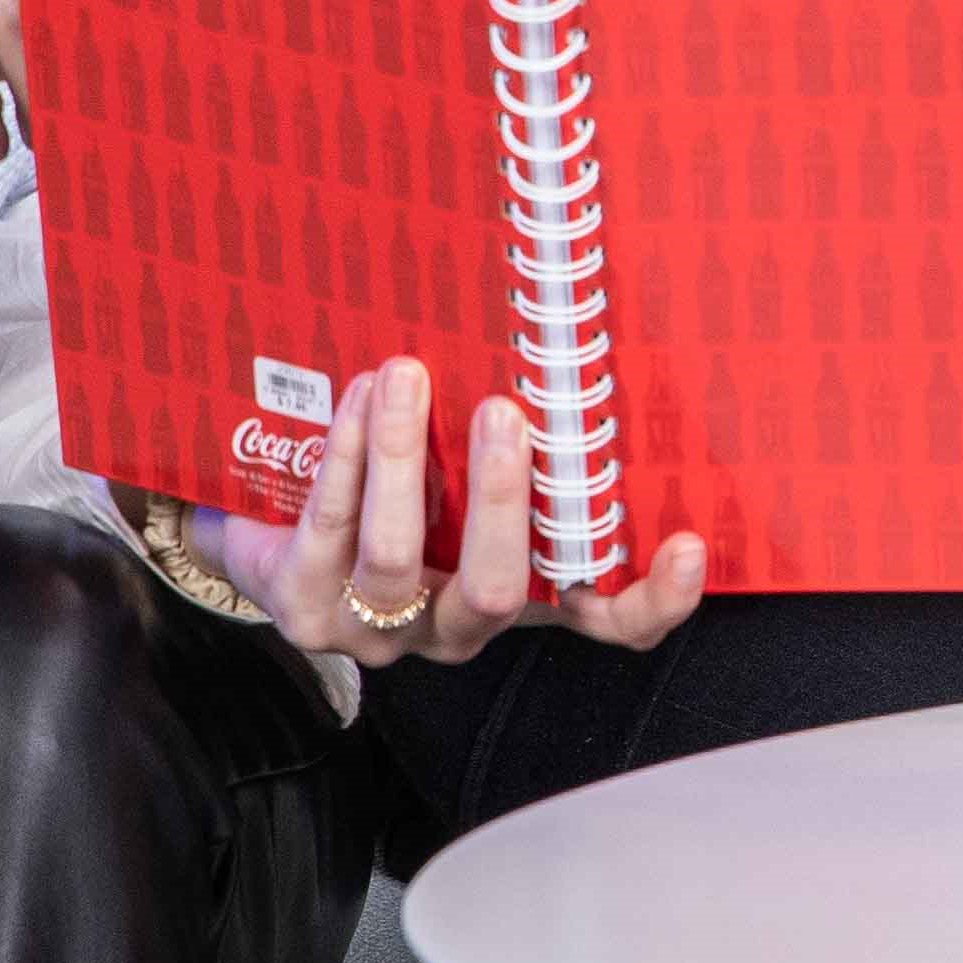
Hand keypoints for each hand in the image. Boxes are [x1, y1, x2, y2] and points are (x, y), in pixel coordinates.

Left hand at [202, 354, 707, 665]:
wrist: (272, 537)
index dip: (654, 597)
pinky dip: (348, 455)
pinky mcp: (307, 613)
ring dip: (401, 458)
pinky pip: (331, 532)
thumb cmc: (395, 488)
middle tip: (503, 412)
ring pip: (399, 560)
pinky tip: (357, 398)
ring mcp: (380, 630)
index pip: (606, 620)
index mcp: (521, 596)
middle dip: (501, 499)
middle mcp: (458, 629)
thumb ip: (522, 437)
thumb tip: (570, 332)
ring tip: (405, 375)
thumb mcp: (464, 472)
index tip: (689, 543)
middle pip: (497, 590)